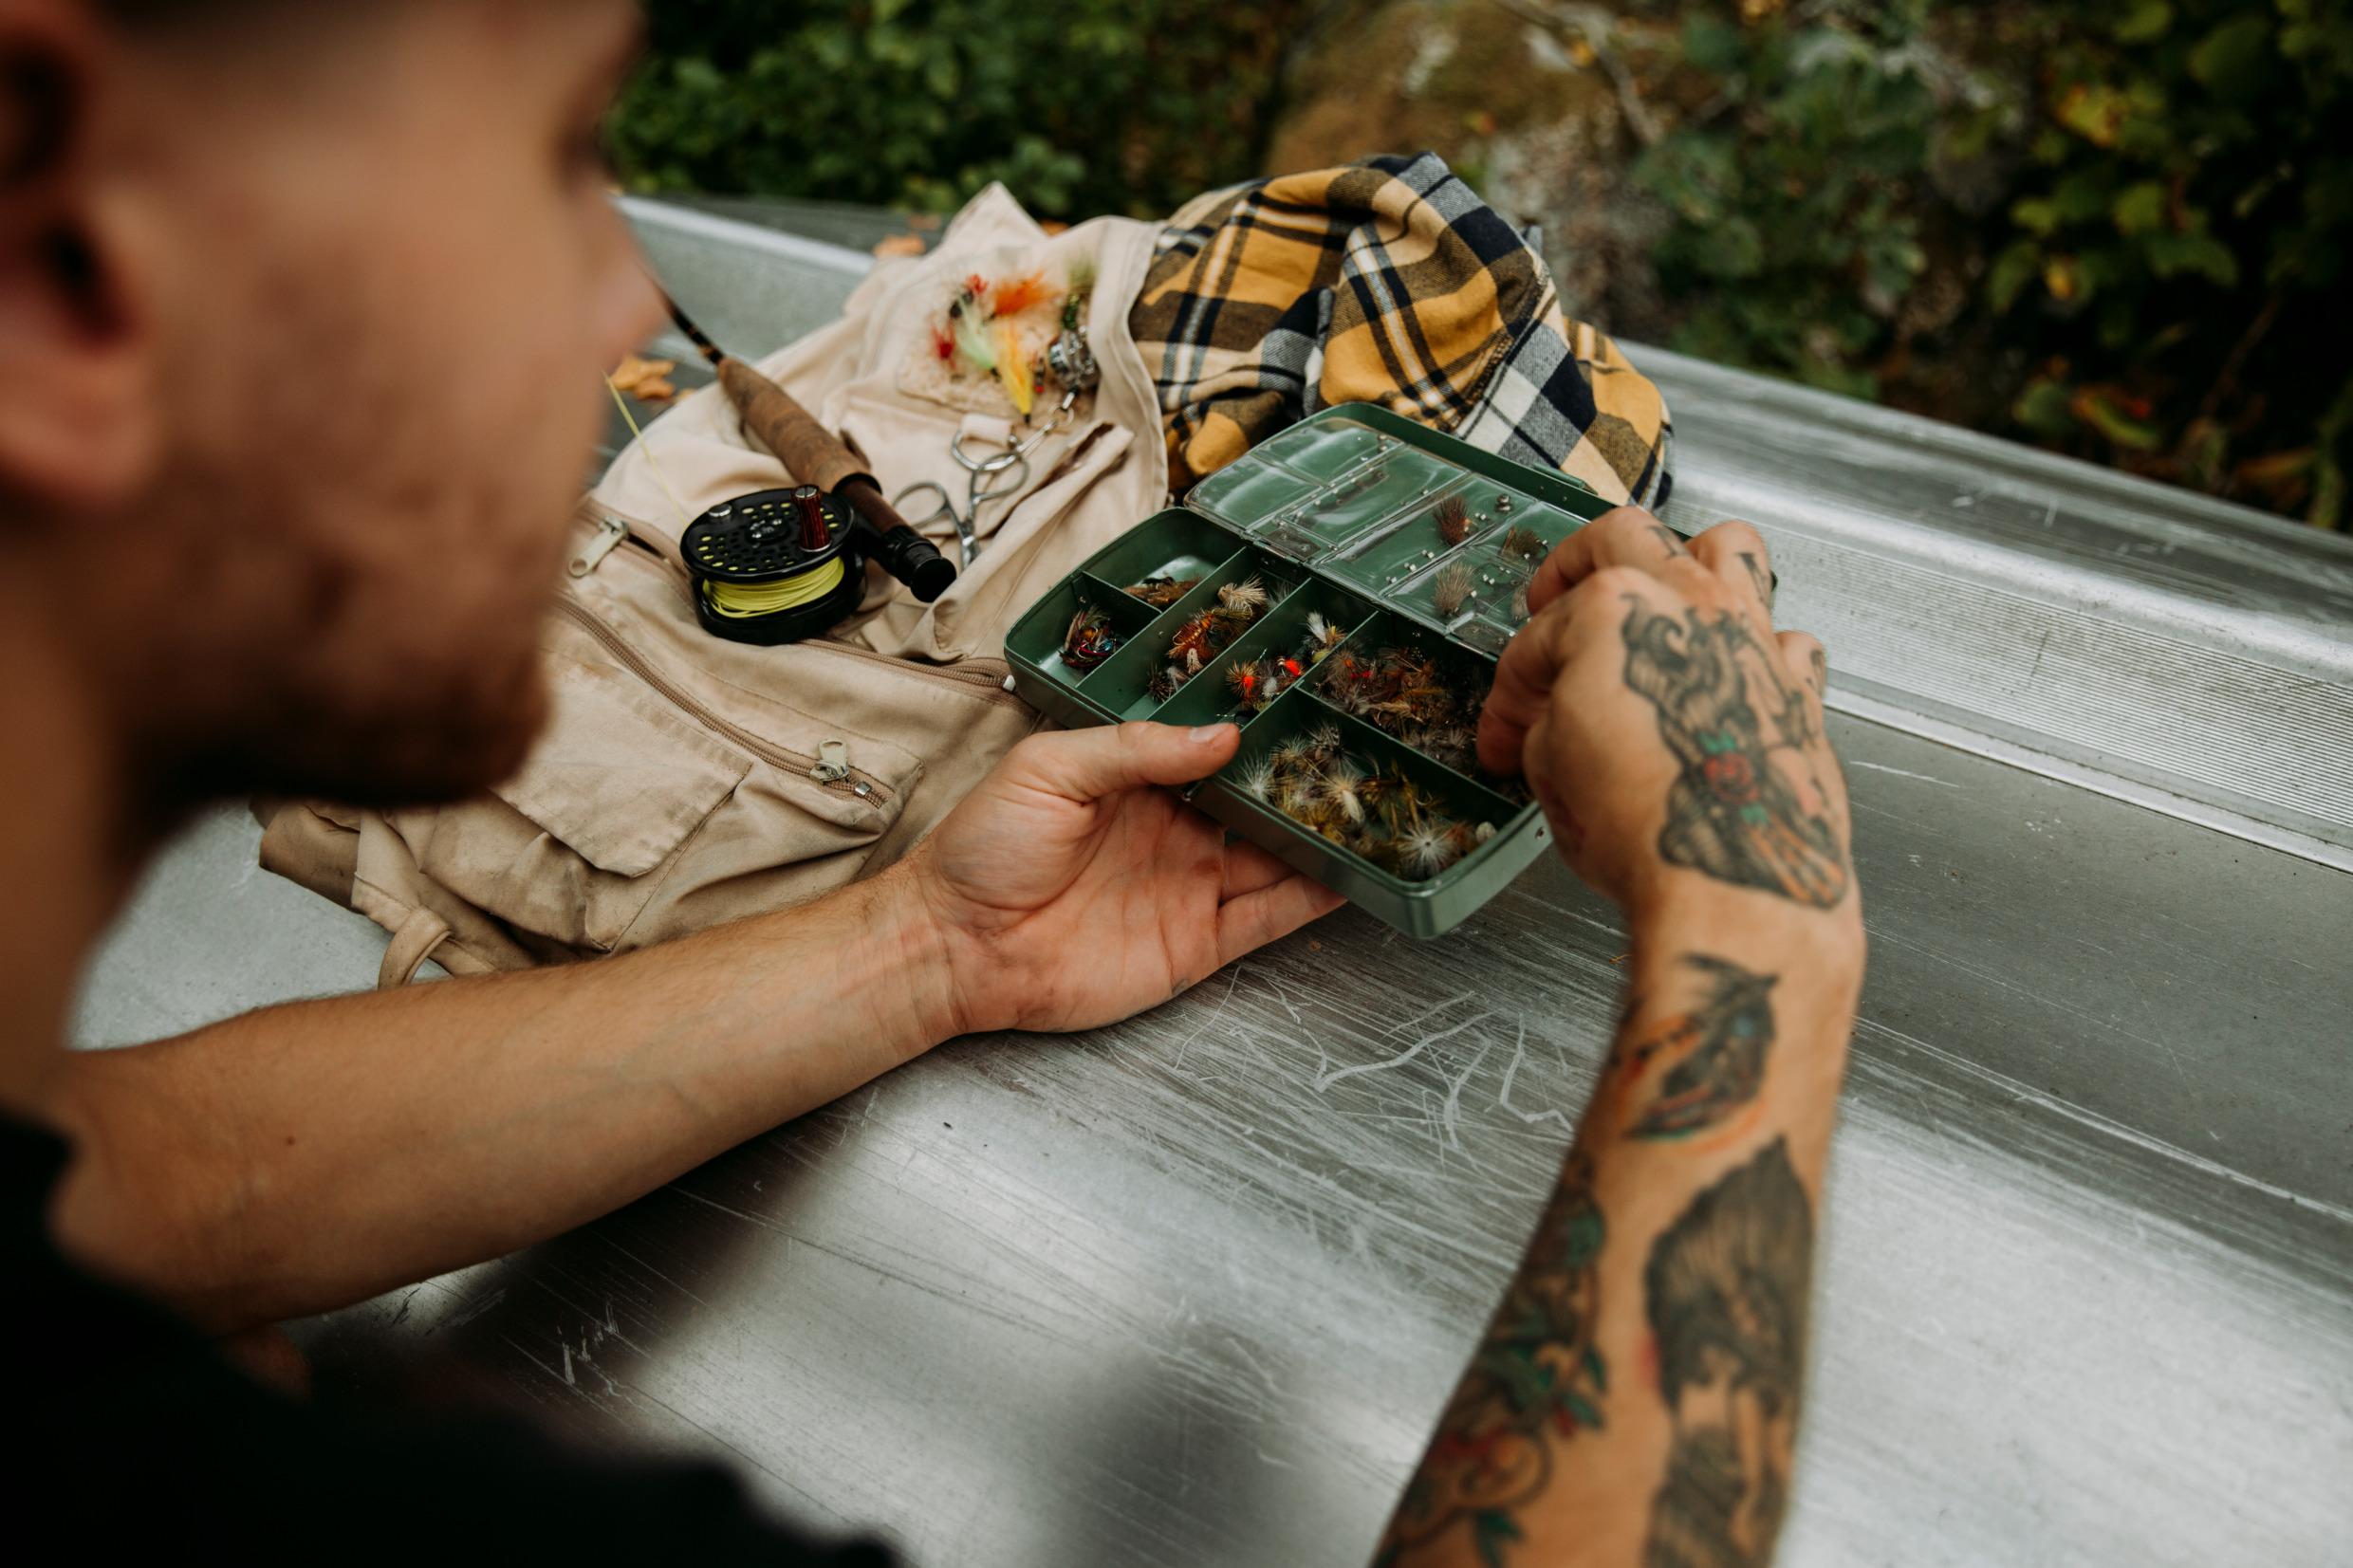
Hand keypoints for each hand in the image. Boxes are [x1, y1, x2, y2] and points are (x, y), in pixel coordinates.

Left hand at [893, 722, 1341, 1034]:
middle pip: (1260, 805)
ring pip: (1278, 860)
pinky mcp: (1198, 944)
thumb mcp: (1050, 768)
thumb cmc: (983, 849)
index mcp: (1141, 783)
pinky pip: (1268, 919)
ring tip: (1382, 809)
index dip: (1262, 732)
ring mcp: (1192, 888)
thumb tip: (1220, 736)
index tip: (1312, 703)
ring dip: (1326, 839)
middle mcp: (1176, 833)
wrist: (957, 946)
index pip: (1217, 752)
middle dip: (1310, 783)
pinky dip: (1313, 899)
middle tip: (1367, 753)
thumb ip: (1137, 749)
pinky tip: (1354, 875)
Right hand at [1476, 507, 1854, 921]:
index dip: (1510, 688)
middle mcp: (1690, 603)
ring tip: (1661, 593)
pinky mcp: (1798, 685)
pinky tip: (1733, 673)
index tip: (1505, 726)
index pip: (1539, 639)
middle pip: (1623, 539)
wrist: (1732, 880)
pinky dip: (1756, 647)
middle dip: (1576, 566)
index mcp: (1611, 610)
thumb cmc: (1645, 827)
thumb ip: (1546, 723)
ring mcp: (1752, 635)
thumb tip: (1554, 725)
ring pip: (1729, 546)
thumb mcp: (1548, 771)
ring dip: (1686, 560)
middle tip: (1554, 601)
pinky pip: (1784, 636)